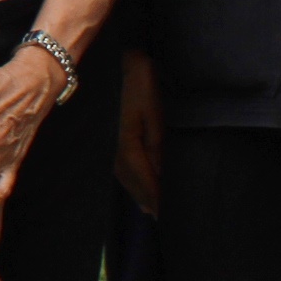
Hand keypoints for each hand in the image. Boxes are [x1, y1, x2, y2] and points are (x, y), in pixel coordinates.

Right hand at [113, 49, 163, 215]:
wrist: (116, 62)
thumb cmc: (140, 83)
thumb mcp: (155, 113)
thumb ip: (158, 146)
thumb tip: (162, 177)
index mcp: (128, 147)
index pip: (146, 183)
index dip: (158, 200)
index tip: (169, 217)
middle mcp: (116, 151)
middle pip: (134, 184)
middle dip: (149, 201)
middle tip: (165, 219)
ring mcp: (110, 145)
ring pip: (126, 178)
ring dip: (140, 193)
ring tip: (153, 208)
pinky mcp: (111, 137)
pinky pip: (122, 167)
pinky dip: (132, 181)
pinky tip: (137, 187)